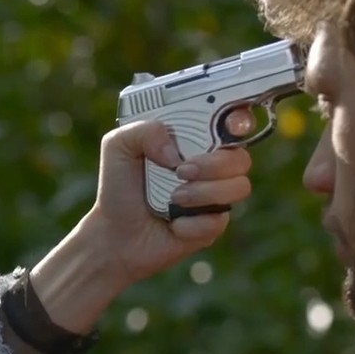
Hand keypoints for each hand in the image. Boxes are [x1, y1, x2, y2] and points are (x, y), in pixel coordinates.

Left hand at [28, 116, 253, 333]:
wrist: (113, 233)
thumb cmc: (118, 186)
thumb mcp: (118, 146)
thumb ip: (144, 131)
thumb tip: (176, 154)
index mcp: (194, 140)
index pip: (233, 122)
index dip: (240, 119)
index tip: (230, 124)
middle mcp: (211, 166)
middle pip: (241, 157)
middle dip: (214, 164)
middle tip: (181, 171)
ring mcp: (215, 196)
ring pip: (239, 187)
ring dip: (204, 193)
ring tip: (174, 198)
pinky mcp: (212, 225)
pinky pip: (218, 221)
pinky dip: (191, 224)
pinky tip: (172, 224)